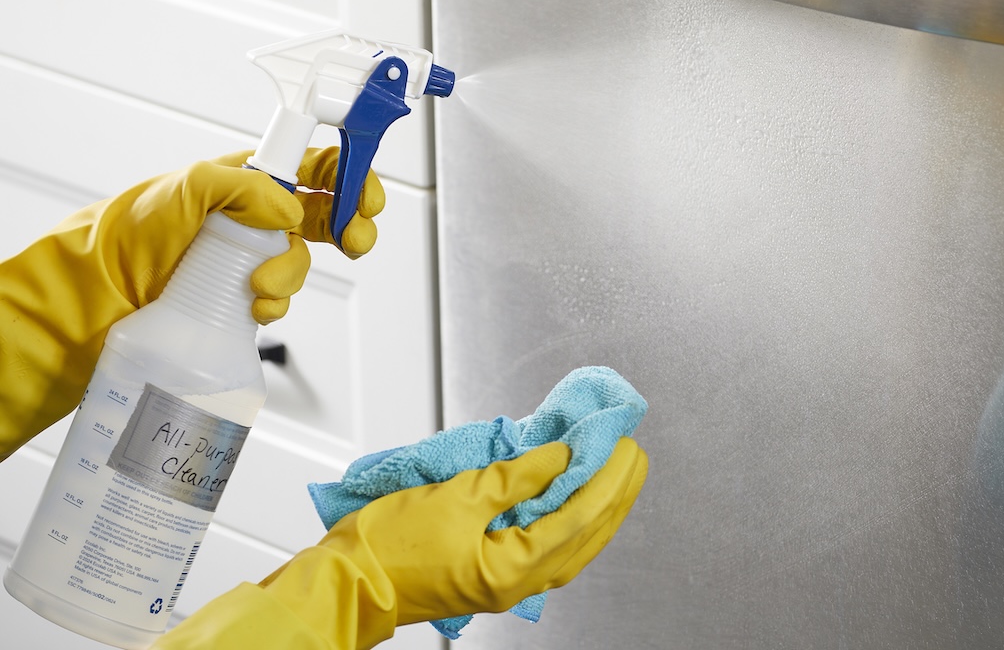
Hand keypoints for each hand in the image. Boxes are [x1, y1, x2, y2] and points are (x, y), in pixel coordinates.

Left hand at [0, 147, 382, 459]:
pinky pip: (280, 298)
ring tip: (259, 285)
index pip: (317, 167)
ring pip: (303, 262)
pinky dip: (275, 304)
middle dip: (352, 227)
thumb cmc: (133, 230)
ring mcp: (252, 257)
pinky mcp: (243, 295)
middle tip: (354, 239)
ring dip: (293, 275)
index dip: (351, 178)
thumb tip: (290, 211)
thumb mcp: (187, 187)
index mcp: (252, 179)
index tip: (366, 199)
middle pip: (329, 215)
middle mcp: (258, 216)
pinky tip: (253, 306)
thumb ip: (243, 187)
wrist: (100, 291)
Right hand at [152, 438, 648, 649]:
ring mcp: (507, 581)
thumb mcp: (458, 496)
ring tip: (617, 475)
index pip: (580, 517)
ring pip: (572, 544)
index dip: (607, 478)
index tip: (625, 445)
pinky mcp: (493, 572)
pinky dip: (570, 520)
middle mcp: (518, 582)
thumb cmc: (389, 544)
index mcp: (513, 568)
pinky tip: (574, 501)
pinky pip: (548, 546)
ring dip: (598, 508)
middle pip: (586, 535)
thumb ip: (516, 477)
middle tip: (634, 454)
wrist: (347, 579)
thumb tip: (559, 458)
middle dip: (615, 494)